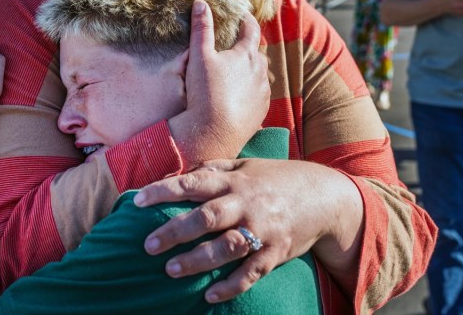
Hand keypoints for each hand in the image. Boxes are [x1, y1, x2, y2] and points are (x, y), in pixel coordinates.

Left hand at [134, 158, 362, 302]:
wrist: (324, 195)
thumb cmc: (275, 179)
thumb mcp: (245, 166)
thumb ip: (213, 170)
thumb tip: (177, 174)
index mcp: (234, 181)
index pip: (193, 183)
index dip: (164, 191)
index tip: (138, 201)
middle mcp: (246, 204)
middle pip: (206, 217)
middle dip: (174, 231)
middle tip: (148, 245)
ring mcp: (262, 229)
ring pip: (226, 248)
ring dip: (197, 260)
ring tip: (171, 270)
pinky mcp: (276, 252)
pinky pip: (251, 273)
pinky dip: (231, 286)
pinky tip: (210, 295)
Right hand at [167, 0, 269, 168]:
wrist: (214, 133)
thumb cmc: (205, 93)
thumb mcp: (199, 56)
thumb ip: (202, 28)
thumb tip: (202, 3)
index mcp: (246, 54)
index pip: (252, 29)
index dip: (247, 19)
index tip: (242, 15)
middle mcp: (260, 71)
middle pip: (257, 52)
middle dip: (247, 47)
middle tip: (235, 45)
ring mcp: (263, 92)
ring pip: (259, 74)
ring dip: (250, 70)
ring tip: (235, 72)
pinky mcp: (261, 110)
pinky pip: (259, 94)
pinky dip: (250, 90)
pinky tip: (238, 95)